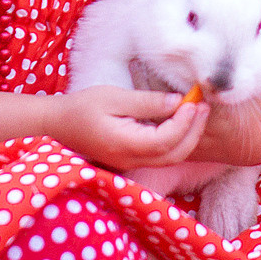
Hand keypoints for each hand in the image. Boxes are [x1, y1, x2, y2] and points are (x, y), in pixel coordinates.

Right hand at [56, 87, 209, 171]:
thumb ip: (147, 102)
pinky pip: (160, 155)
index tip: (194, 101)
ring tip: (197, 112)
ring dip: (187, 137)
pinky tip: (180, 121)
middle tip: (204, 107)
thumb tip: (177, 102)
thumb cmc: (81, 107)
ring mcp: (131, 163)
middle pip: (174, 155)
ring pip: (170, 158)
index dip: (185, 122)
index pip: (167, 140)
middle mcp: (131, 160)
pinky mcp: (130, 159)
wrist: (56, 124)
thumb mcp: (114, 97)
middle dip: (194, 132)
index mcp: (126, 145)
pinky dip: (176, 140)